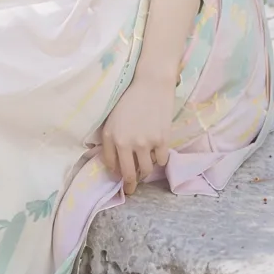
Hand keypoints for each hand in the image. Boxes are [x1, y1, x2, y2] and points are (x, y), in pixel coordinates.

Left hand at [101, 76, 173, 194]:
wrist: (151, 84)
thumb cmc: (130, 98)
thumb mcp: (113, 117)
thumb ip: (112, 138)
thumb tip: (115, 160)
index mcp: (111, 136)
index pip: (111, 165)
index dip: (115, 173)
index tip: (119, 176)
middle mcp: (126, 143)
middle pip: (129, 174)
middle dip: (130, 185)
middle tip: (132, 190)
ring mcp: (145, 143)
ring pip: (146, 170)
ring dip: (145, 170)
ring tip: (145, 167)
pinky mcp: (161, 141)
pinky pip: (161, 161)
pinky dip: (159, 159)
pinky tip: (157, 153)